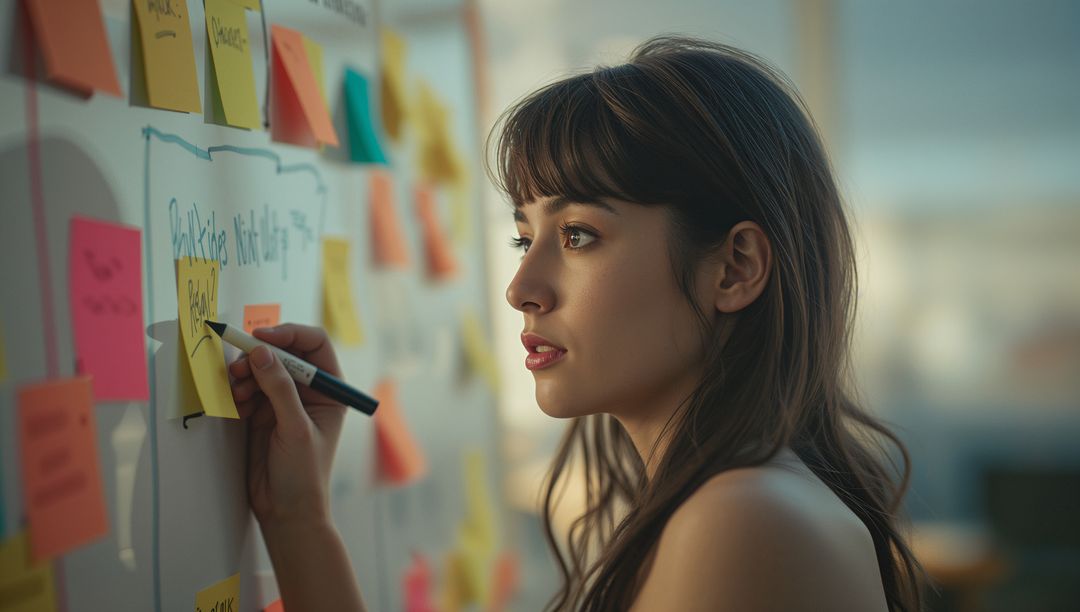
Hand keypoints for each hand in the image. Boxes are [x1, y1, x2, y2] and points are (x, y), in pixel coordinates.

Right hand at [229, 324, 345, 527]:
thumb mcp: (295, 429)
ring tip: (236, 392)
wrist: (286, 511)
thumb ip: (279, 389)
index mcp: (330, 389)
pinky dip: (239, 391)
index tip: (262, 337)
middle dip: (260, 355)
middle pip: (283, 352)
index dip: (289, 333)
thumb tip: (261, 352)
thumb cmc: (304, 474)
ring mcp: (284, 400)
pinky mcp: (263, 413)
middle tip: (239, 368)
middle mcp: (309, 390)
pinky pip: (248, 388)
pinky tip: (237, 407)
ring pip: (261, 369)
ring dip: (245, 374)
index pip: (314, 344)